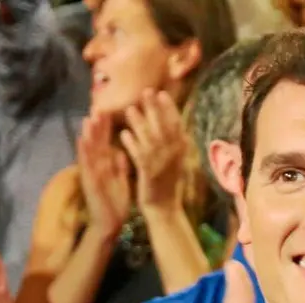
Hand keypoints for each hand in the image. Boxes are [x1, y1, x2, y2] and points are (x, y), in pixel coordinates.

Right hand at [77, 111, 133, 236]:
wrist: (110, 224)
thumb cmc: (114, 203)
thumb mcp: (120, 181)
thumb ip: (120, 166)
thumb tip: (122, 151)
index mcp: (106, 165)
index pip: (106, 142)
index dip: (107, 127)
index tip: (109, 110)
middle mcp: (97, 166)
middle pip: (96, 142)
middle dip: (96, 125)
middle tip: (97, 106)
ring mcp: (91, 173)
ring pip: (89, 150)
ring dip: (87, 135)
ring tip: (87, 118)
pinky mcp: (89, 183)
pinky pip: (86, 166)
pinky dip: (83, 153)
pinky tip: (81, 140)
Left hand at [120, 89, 188, 212]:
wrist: (164, 208)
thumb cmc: (168, 183)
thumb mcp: (176, 161)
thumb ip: (174, 143)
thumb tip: (174, 124)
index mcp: (181, 150)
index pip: (177, 124)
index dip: (169, 108)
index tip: (162, 93)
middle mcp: (173, 154)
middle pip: (164, 126)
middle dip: (155, 108)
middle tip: (146, 91)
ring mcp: (161, 163)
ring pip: (150, 138)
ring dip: (140, 122)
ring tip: (130, 109)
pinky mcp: (148, 172)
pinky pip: (138, 154)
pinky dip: (131, 143)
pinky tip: (123, 133)